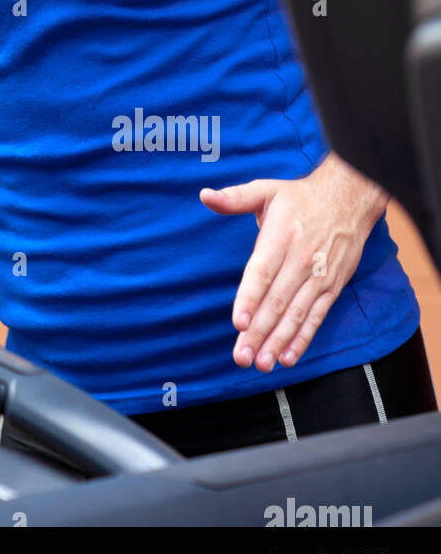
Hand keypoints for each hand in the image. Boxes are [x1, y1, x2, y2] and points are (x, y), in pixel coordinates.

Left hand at [199, 152, 388, 372]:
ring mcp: (318, 277)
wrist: (349, 199)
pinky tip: (288, 357)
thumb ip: (234, 197)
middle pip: (277, 301)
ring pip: (296, 314)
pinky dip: (303, 338)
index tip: (239, 322)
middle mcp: (300, 261)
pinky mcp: (332, 287)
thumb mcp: (265, 190)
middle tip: (241, 357)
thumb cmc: (299, 198)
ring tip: (262, 363)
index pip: (261, 273)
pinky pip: (316, 316)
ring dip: (279, 342)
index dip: (250, 298)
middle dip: (259, 332)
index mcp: (279, 238)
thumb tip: (204, 195)